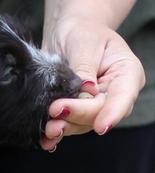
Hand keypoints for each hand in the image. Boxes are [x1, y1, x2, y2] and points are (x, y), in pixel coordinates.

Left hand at [40, 15, 145, 151]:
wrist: (67, 33)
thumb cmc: (82, 31)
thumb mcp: (84, 41)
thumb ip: (85, 66)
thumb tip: (87, 90)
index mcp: (126, 74)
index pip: (123, 97)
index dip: (112, 113)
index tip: (101, 127)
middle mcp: (113, 94)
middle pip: (100, 113)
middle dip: (78, 116)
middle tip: (55, 112)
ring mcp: (94, 104)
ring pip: (83, 124)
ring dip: (65, 128)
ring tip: (48, 129)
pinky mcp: (76, 110)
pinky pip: (68, 125)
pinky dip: (57, 134)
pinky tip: (46, 141)